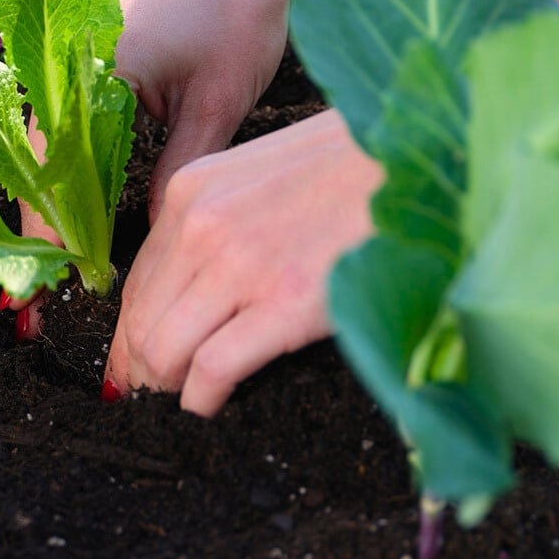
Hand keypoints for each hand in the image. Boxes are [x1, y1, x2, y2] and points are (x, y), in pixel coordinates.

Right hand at [5, 0, 291, 334]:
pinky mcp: (94, 44)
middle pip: (42, 165)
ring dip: (60, 197)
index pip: (52, 179)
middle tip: (47, 292)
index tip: (48, 294)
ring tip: (66, 257)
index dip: (51, 242)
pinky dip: (79, 158)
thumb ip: (176, 175)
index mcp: (86, 79)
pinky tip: (90, 194)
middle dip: (47, 230)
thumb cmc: (239, 3)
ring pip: (55, 141)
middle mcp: (66, 64)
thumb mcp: (218, 104)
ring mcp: (75, 51)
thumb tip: (152, 241)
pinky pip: (72, 113)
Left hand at [104, 110, 381, 414]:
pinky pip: (212, 370)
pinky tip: (213, 406)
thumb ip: (223, 215)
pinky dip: (202, 400)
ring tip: (185, 401)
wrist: (427, 152)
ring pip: (162, 350)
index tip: (134, 362)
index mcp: (193, 189)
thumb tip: (199, 278)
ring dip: (167, 387)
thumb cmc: (359, 160)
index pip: (139, 280)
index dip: (131, 331)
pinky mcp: (283, 303)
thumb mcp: (266, 170)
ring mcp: (239, 264)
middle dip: (142, 367)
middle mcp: (202, 224)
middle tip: (155, 395)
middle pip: (141, 321)